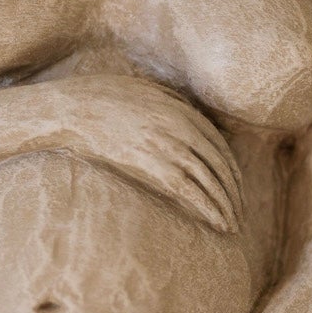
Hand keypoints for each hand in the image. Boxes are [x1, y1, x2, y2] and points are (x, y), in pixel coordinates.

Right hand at [43, 75, 243, 232]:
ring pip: (211, 181)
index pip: (218, 144)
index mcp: (181, 109)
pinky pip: (192, 193)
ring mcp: (171, 147)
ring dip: (226, 206)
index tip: (234, 185)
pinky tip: (219, 225)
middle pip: (220, 165)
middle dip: (234, 191)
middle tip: (239, 210)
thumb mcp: (141, 88)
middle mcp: (183, 128)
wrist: (72, 110)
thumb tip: (184, 108)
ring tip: (232, 224)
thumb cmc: (98, 97)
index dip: (230, 168)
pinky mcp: (155, 167)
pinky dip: (210, 210)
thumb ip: (167, 98)